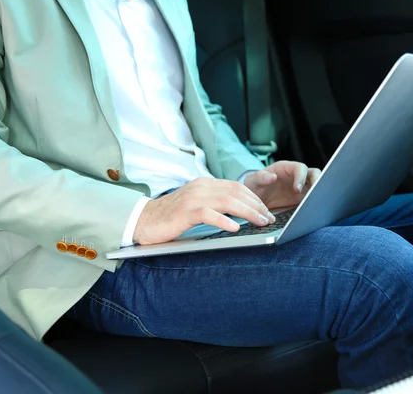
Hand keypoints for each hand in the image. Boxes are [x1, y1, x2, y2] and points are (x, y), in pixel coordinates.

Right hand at [133, 178, 275, 244]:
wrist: (142, 221)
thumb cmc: (171, 217)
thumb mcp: (196, 206)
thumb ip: (215, 205)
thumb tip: (240, 215)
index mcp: (205, 184)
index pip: (237, 186)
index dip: (255, 198)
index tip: (267, 211)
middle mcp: (201, 187)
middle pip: (237, 192)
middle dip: (257, 206)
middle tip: (270, 218)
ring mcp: (193, 198)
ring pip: (228, 201)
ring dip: (248, 212)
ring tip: (261, 222)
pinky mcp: (185, 212)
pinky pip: (209, 214)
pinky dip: (224, 221)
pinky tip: (236, 228)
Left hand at [244, 161, 321, 209]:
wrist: (255, 198)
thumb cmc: (254, 185)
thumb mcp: (253, 181)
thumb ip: (261, 177)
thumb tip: (272, 176)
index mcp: (286, 168)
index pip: (300, 168)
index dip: (301, 177)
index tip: (297, 189)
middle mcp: (296, 176)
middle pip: (314, 174)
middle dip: (317, 183)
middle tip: (314, 195)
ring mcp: (301, 187)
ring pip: (316, 186)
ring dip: (318, 193)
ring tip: (315, 203)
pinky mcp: (301, 199)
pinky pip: (311, 199)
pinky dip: (313, 204)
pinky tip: (311, 211)